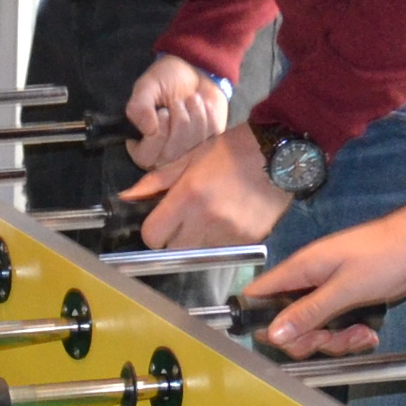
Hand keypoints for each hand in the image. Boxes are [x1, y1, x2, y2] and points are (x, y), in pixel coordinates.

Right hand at [123, 54, 230, 171]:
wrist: (196, 71)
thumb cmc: (167, 81)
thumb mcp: (148, 86)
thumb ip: (140, 106)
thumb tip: (148, 130)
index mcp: (142, 142)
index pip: (145, 157)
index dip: (157, 135)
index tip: (163, 111)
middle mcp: (165, 154)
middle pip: (171, 155)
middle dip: (179, 123)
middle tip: (178, 102)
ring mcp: (188, 152)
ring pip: (193, 147)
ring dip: (194, 116)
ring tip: (192, 99)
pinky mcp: (210, 144)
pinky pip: (210, 139)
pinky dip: (208, 117)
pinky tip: (203, 105)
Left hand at [127, 125, 290, 249]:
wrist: (278, 154)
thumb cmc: (229, 151)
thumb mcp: (188, 158)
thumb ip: (155, 182)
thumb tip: (127, 198)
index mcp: (187, 197)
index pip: (153, 236)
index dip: (153, 230)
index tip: (160, 221)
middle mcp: (207, 220)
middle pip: (173, 252)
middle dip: (172, 240)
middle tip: (183, 221)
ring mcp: (230, 234)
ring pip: (199, 254)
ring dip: (197, 242)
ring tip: (208, 218)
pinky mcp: (249, 241)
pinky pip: (224, 251)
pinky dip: (220, 241)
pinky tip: (227, 220)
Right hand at [239, 196, 405, 356]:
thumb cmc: (387, 256)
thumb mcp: (347, 288)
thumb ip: (309, 312)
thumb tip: (272, 334)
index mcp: (299, 270)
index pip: (257, 297)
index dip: (261, 322)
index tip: (286, 340)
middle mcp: (307, 281)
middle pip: (286, 322)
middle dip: (308, 339)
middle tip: (333, 338)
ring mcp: (327, 289)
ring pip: (313, 328)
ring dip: (335, 340)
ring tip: (362, 335)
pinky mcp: (346, 298)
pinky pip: (335, 324)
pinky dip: (349, 334)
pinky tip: (369, 333)